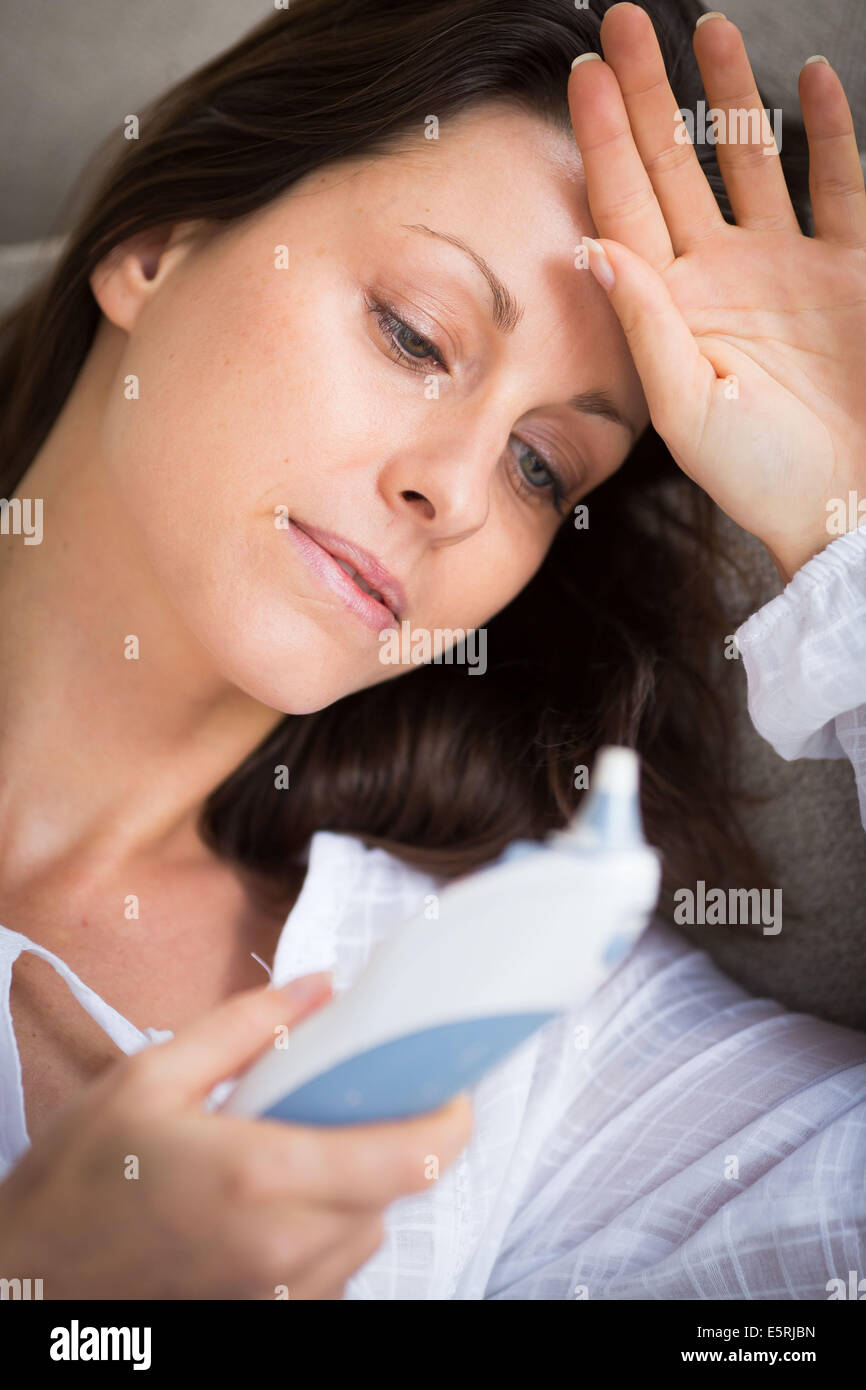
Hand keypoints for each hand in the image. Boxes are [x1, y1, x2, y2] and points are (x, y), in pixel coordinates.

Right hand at [0, 972, 472, 1298]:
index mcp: (261, 1176)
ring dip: (359, 1184)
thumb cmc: (79, 1177)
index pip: (411, 1159)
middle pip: (398, 1192)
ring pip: (369, 1231)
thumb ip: (247, 1025)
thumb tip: (322, 987)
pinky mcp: (267, 1320)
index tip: (452, 1086)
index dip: (451, 1120)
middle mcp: (283, 1246)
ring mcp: (277, 1293)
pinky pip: (334, 1268)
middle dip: (396, 1139)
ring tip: (304, 1146)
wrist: (27, 1279)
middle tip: (367, 1096)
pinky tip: (278, 1197)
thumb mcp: (151, 1075)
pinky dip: (328, 1226)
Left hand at [569, 4, 865, 581]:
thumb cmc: (762, 476)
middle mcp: (717, 276)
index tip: (584, 74)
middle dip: (648, 96)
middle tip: (624, 24)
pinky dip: (826, 133)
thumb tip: (591, 246)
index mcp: (669, 310)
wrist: (846, 503)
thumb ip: (645, 324)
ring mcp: (782, 267)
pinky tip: (810, 81)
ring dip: (730, 95)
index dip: (603, 141)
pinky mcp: (845, 268)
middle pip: (672, 167)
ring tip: (709, 28)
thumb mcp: (689, 408)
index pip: (623, 207)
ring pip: (749, 160)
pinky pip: (834, 185)